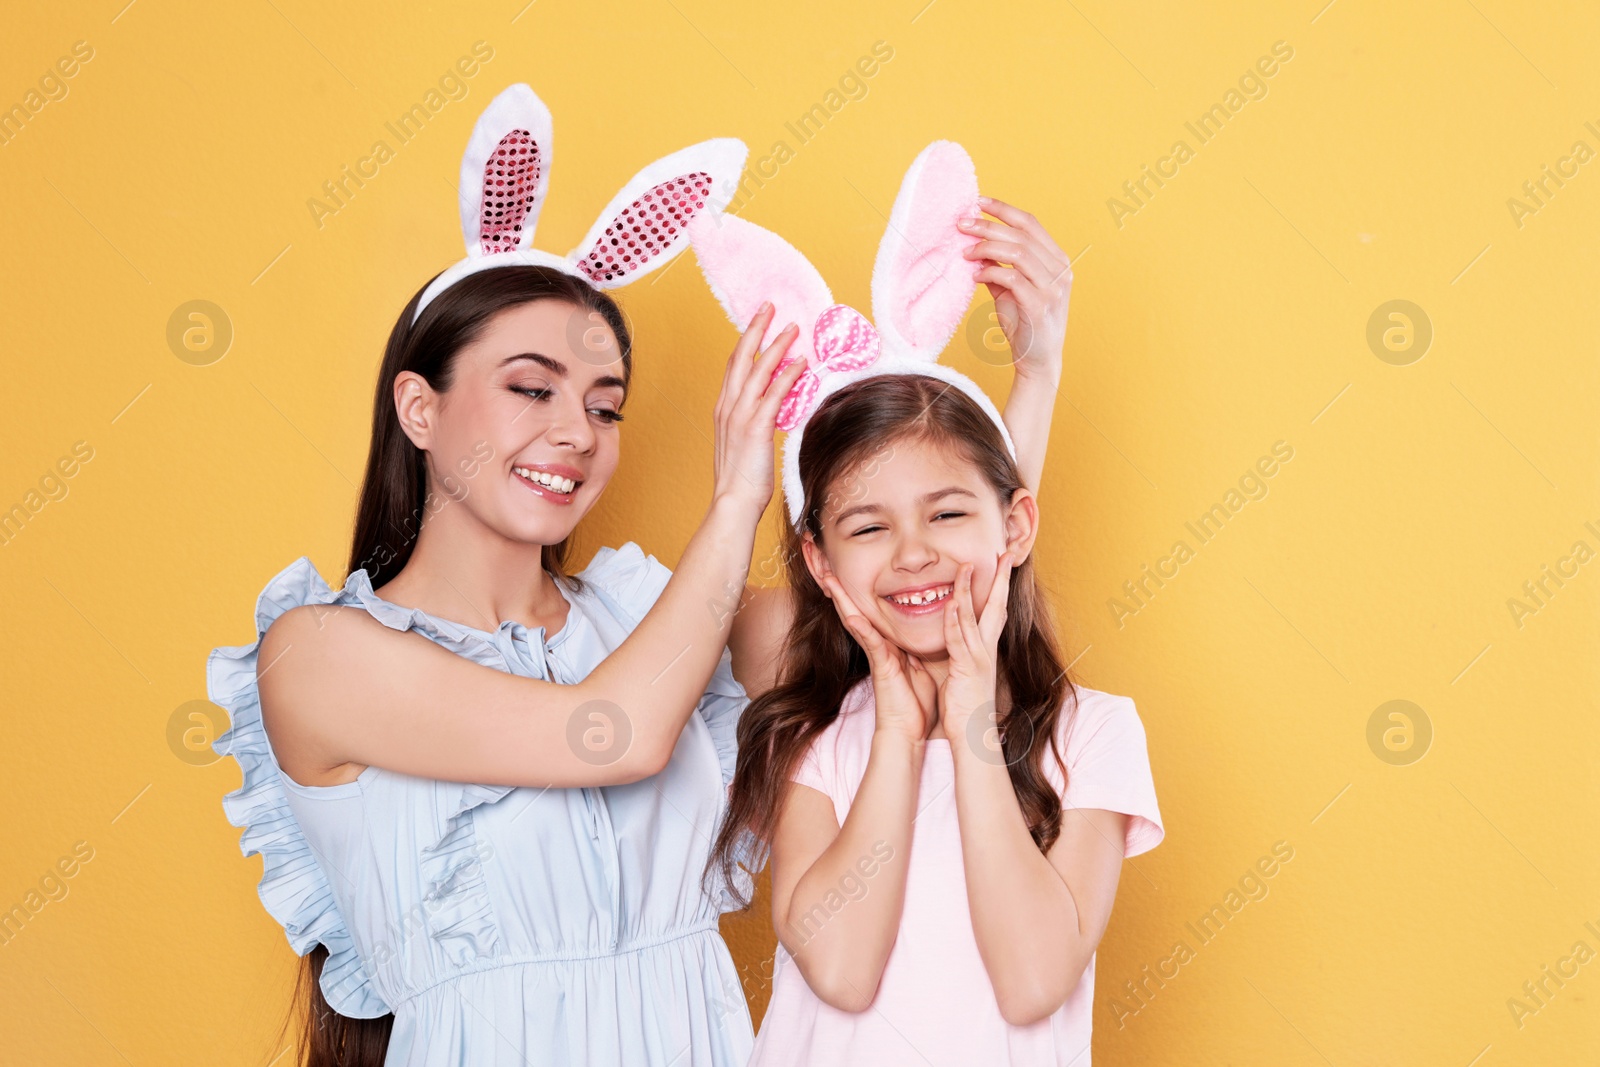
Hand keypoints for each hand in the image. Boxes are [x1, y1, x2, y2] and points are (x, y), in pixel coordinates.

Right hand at [711, 303, 807, 511]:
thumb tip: (774, 410)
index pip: (734, 366)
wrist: (733, 502)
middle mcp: (728, 407)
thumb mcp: (745, 444)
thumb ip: (755, 422)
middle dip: (756, 329)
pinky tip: (801, 362)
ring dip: (776, 345)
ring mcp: (740, 416)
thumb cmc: (741, 479)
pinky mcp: (755, 428)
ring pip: (758, 370)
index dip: (746, 341)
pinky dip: (787, 375)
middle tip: (769, 306)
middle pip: (741, 358)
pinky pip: (773, 394)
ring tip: (792, 327)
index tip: (759, 322)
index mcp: (724, 409)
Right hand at [819, 571, 937, 742]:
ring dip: (841, 600)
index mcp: (887, 643)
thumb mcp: (919, 665)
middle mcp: (877, 645)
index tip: (843, 569)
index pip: (868, 610)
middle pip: (853, 609)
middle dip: (839, 587)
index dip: (855, 590)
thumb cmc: (914, 701)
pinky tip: (852, 615)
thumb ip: (915, 648)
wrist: (907, 731)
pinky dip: (861, 629)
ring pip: (855, 620)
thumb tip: (921, 633)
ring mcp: (877, 654)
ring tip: (828, 578)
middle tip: (823, 563)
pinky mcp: (881, 666)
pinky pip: (871, 644)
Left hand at [939, 554, 1013, 743]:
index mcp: (986, 650)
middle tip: (1006, 553)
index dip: (999, 587)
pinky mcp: (966, 670)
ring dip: (969, 591)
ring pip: (974, 617)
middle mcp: (986, 650)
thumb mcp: (966, 674)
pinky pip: (959, 641)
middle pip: (996, 607)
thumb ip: (964, 654)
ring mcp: (978, 659)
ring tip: (966, 566)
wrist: (974, 738)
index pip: (995, 611)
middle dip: (1000, 579)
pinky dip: (956, 621)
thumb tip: (960, 640)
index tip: (1002, 565)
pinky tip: (952, 603)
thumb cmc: (967, 709)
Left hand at [960, 197, 1071, 384]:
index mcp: (1057, 260)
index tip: (978, 202)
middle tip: (961, 224)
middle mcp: (1060, 270)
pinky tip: (975, 276)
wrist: (1038, 362)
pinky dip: (990, 272)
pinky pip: (1012, 278)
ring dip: (987, 247)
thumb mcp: (1010, 289)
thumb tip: (974, 243)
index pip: (1030, 223)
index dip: (1003, 209)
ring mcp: (1053, 288)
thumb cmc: (1025, 325)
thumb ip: (998, 265)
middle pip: (1021, 234)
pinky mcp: (1040, 306)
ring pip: (1018, 252)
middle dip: (988, 225)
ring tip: (965, 253)